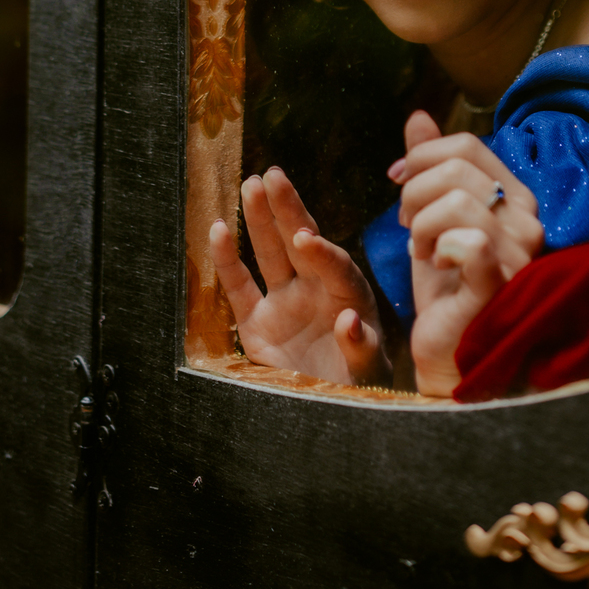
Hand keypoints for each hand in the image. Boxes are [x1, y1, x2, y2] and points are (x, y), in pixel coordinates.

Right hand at [211, 166, 390, 387]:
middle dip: (288, 210)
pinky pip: (239, 287)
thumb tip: (350, 320)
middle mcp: (315, 291)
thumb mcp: (370, 371)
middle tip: (274, 176)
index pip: (335, 266)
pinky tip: (218, 229)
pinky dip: (227, 260)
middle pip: (300, 243)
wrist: (329, 413)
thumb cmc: (358, 387)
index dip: (321, 252)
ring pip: (269, 254)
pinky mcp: (256, 324)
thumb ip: (361, 347)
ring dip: (260, 221)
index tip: (305, 239)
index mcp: (348, 296)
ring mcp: (284, 304)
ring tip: (251, 184)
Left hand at [393, 112, 543, 395]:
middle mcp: (527, 220)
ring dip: (421, 226)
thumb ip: (429, 167)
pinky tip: (438, 267)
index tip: (397, 181)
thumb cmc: (448, 291)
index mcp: (513, 198)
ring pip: (456, 201)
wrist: (452, 356)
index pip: (467, 145)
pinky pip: (470, 242)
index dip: (421, 156)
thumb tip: (419, 117)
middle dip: (415, 193)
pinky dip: (440, 247)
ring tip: (422, 252)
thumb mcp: (431, 219)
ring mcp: (521, 254)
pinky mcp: (503, 285)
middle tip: (408, 228)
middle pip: (455, 168)